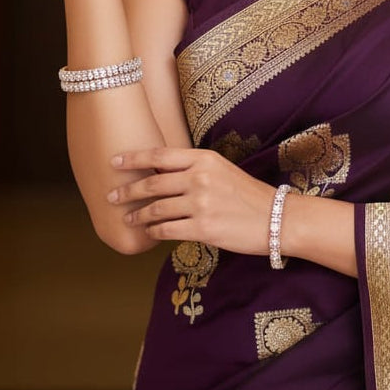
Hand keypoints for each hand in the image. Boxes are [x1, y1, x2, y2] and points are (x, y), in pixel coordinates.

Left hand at [107, 147, 275, 251]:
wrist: (277, 218)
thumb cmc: (248, 195)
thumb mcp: (222, 170)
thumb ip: (194, 169)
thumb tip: (161, 174)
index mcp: (204, 159)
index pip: (159, 155)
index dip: (133, 158)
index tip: (113, 161)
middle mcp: (200, 178)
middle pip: (152, 183)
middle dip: (127, 191)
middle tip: (112, 196)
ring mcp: (201, 204)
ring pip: (156, 209)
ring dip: (138, 215)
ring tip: (128, 219)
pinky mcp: (203, 228)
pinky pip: (167, 230)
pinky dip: (154, 232)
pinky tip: (149, 233)